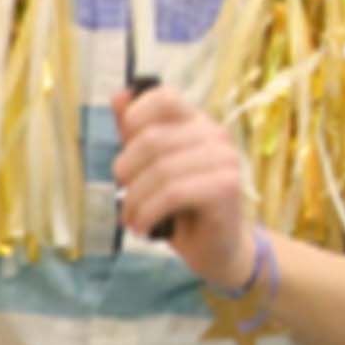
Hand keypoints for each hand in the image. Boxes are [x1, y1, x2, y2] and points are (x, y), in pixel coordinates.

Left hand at [113, 86, 254, 279]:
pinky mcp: (226, 188)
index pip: (164, 98)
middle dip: (126, 173)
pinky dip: (149, 213)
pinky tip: (144, 227)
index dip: (135, 117)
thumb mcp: (150, 168)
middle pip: (152, 139)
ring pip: (161, 170)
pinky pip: (173, 193)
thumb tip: (118, 95)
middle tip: (123, 197)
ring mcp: (225, 159)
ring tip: (131, 219)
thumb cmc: (181, 208)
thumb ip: (136, 133)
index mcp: (196, 123)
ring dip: (135, 200)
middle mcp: (215, 135)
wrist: (217, 249)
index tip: (124, 151)